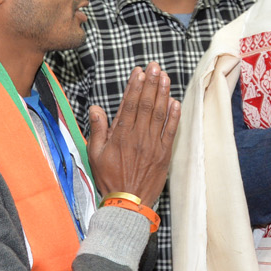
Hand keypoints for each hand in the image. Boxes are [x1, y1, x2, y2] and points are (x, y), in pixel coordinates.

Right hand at [87, 63, 179, 207]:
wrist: (127, 204)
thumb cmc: (109, 179)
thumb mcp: (95, 155)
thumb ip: (97, 130)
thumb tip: (96, 108)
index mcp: (121, 136)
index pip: (129, 105)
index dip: (135, 86)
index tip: (139, 72)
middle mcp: (138, 137)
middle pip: (146, 104)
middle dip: (151, 83)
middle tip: (155, 67)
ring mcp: (153, 145)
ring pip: (159, 114)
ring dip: (162, 94)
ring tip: (165, 77)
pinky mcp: (164, 154)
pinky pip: (170, 131)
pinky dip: (174, 116)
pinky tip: (175, 102)